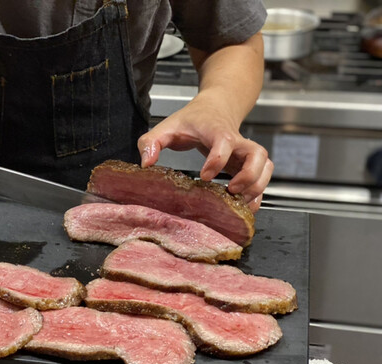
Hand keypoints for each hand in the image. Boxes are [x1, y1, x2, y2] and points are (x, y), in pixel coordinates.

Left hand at [137, 94, 272, 212]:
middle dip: (249, 175)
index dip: (217, 160)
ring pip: (266, 166)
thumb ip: (151, 142)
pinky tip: (245, 206)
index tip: (205, 176)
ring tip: (239, 202)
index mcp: (217, 130)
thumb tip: (147, 163)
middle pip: (258, 154)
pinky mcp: (248, 165)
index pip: (224, 142)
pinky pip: (263, 177)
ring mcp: (245, 154)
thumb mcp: (167, 126)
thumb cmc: (192, 120)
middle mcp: (237, 142)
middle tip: (231, 190)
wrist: (217, 107)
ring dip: (257, 186)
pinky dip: (259, 193)